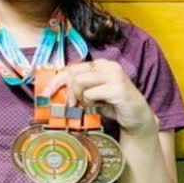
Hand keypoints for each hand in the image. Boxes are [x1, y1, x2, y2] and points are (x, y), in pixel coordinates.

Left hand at [42, 60, 156, 136]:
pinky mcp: (118, 88)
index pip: (72, 67)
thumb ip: (77, 88)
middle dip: (67, 91)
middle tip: (71, 104)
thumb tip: (53, 90)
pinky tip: (99, 106)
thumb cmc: (112, 105)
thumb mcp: (92, 94)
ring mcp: (114, 75)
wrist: (137, 118)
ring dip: (80, 97)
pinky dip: (90, 102)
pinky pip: (90, 93)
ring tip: (90, 104)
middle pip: (73, 73)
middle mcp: (108, 66)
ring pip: (79, 81)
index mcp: (100, 64)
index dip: (56, 80)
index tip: (46, 93)